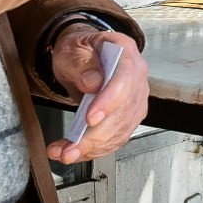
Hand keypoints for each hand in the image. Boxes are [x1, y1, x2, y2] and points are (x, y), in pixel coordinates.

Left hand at [45, 28, 149, 164]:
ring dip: (92, 147)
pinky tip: (76, 151)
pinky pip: (116, 138)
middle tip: (70, 148)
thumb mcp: (72, 49)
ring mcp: (135, 98)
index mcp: (125, 52)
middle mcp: (136, 76)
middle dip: (95, 136)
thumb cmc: (80, 50)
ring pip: (120, 130)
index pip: (124, 79)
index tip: (90, 119)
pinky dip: (95, 150)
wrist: (83, 57)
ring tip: (65, 153)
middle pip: (123, 112)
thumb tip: (92, 83)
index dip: (109, 101)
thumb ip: (81, 63)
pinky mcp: (129, 116)